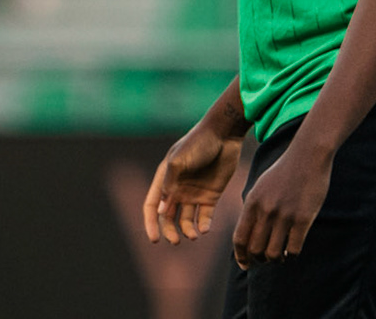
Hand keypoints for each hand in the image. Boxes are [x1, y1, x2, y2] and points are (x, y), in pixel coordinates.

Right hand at [143, 124, 242, 245]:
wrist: (225, 134)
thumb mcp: (178, 162)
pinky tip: (204, 229)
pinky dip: (203, 225)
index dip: (150, 223)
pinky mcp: (211, 195)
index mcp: (165, 179)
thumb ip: (169, 186)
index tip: (154, 240)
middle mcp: (178, 189)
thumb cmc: (198, 143)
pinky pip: (205, 216)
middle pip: (168, 217)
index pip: (152, 206)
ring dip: (187, 231)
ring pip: (186, 220)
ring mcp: (194, 193)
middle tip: (175, 241)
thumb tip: (161, 212)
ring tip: (194, 236)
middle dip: (169, 231)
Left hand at [232, 137, 332, 268]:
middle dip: (260, 260)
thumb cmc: (285, 171)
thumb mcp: (261, 186)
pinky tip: (293, 252)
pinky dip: (292, 255)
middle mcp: (265, 211)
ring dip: (276, 260)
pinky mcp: (303, 219)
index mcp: (252, 203)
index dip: (241, 256)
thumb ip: (253, 208)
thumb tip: (247, 233)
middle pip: (255, 250)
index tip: (245, 264)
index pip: (240, 239)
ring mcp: (284, 216)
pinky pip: (293, 249)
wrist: (308, 155)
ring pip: (273, 254)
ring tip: (281, 257)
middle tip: (267, 258)